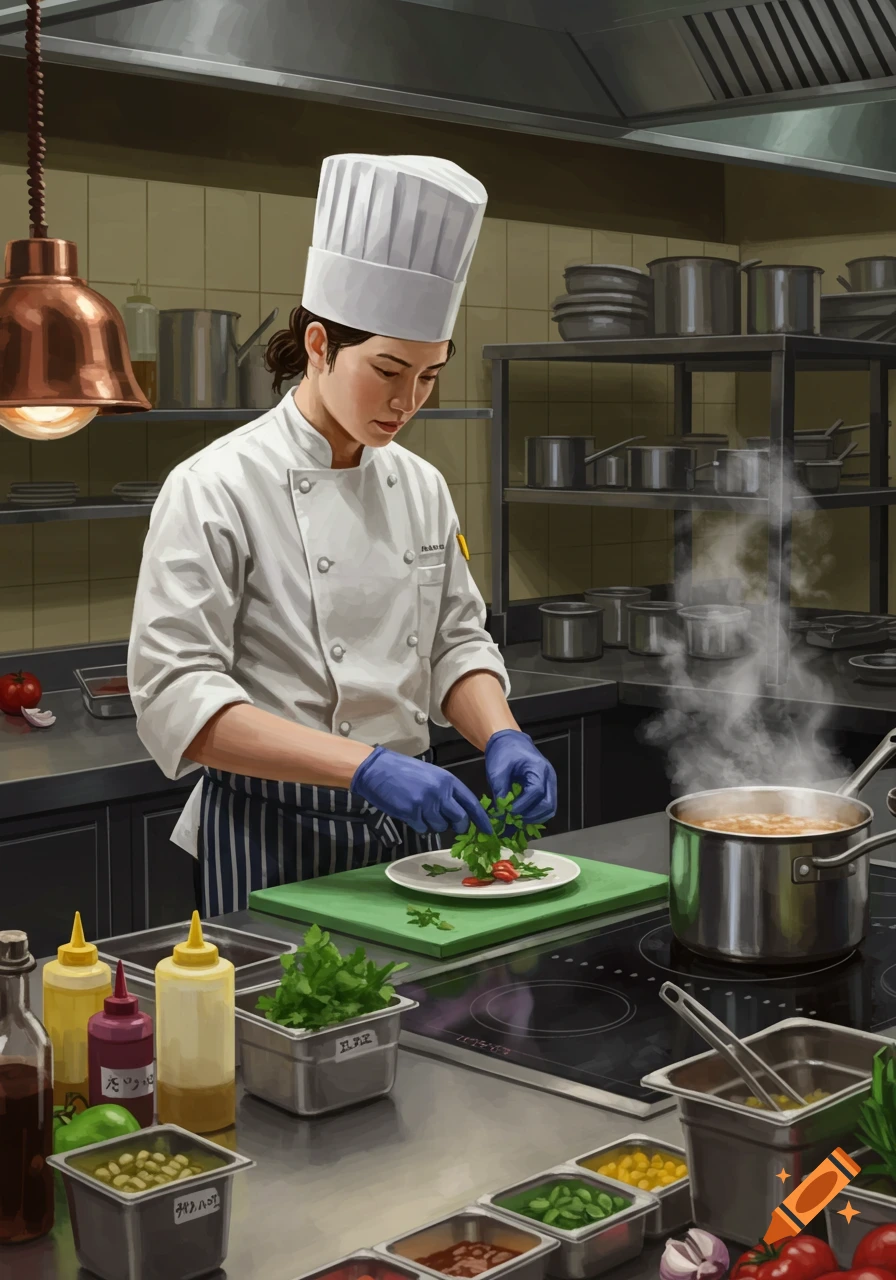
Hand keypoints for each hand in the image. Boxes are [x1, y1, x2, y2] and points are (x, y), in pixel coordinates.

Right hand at [351, 747, 491, 836]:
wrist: (377, 769)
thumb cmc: (403, 771)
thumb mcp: (431, 776)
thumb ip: (446, 792)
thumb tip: (459, 812)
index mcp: (448, 780)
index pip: (472, 803)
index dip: (481, 819)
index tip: (488, 831)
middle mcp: (440, 792)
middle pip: (460, 819)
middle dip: (457, 826)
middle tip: (449, 824)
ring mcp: (426, 803)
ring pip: (441, 827)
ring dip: (434, 824)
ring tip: (422, 811)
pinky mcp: (412, 812)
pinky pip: (423, 828)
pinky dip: (419, 825)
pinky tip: (411, 812)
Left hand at [484, 729, 556, 823]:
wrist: (509, 741)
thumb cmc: (503, 752)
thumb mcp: (497, 770)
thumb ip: (500, 791)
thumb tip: (501, 812)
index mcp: (538, 768)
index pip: (536, 792)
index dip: (522, 805)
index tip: (507, 812)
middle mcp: (549, 776)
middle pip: (548, 805)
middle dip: (530, 816)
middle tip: (512, 819)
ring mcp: (550, 783)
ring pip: (550, 809)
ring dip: (534, 818)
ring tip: (516, 820)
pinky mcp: (547, 788)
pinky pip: (546, 806)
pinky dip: (535, 814)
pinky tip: (521, 816)